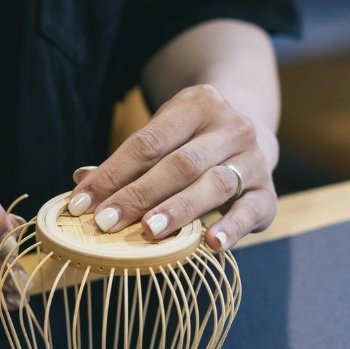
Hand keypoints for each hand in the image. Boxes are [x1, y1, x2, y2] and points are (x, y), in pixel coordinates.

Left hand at [67, 84, 277, 250]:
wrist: (252, 134)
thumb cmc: (191, 142)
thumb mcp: (163, 136)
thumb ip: (127, 161)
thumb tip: (80, 179)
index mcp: (198, 104)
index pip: (148, 142)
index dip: (112, 174)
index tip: (82, 203)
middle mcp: (231, 127)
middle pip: (180, 164)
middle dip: (139, 195)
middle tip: (106, 223)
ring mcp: (254, 159)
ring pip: (214, 184)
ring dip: (179, 210)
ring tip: (149, 231)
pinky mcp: (268, 192)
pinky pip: (250, 211)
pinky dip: (232, 228)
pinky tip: (212, 244)